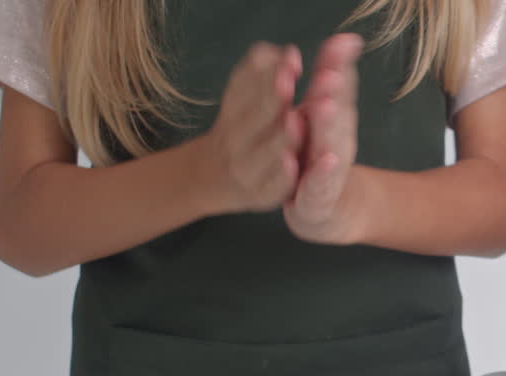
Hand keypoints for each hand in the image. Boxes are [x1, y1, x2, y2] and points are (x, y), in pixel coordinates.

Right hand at [197, 43, 303, 213]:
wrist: (209, 178)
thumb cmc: (238, 131)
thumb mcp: (239, 100)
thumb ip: (256, 75)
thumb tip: (276, 50)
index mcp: (233, 110)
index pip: (246, 87)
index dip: (266, 71)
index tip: (290, 56)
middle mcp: (236, 138)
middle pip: (254, 116)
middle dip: (272, 98)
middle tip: (289, 81)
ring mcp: (247, 167)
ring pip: (262, 151)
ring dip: (279, 137)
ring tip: (296, 122)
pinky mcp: (260, 194)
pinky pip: (269, 185)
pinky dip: (279, 176)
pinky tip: (292, 165)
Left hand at [283, 33, 364, 244]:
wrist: (329, 210)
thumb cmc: (321, 155)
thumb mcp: (325, 112)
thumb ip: (332, 75)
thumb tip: (348, 38)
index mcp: (336, 119)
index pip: (339, 88)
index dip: (338, 67)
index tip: (339, 45)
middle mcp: (338, 141)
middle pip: (337, 114)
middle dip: (333, 92)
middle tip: (329, 73)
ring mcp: (331, 169)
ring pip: (329, 145)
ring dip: (327, 126)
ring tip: (323, 106)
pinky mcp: (319, 196)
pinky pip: (321, 183)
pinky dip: (323, 171)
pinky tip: (325, 159)